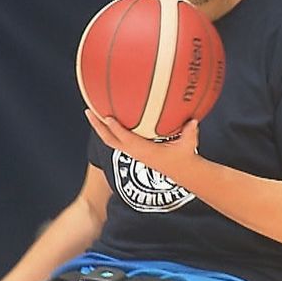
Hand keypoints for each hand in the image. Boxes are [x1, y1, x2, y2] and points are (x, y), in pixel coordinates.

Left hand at [84, 109, 201, 180]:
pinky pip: (116, 139)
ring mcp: (132, 152)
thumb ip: (190, 132)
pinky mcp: (133, 150)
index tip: (106, 116)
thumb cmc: (184, 155)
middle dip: (97, 126)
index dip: (115, 129)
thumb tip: (193, 120)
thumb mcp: (189, 145)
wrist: (181, 170)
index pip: (125, 139)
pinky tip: (107, 117)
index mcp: (144, 151)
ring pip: (110, 140)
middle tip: (88, 110)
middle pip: (109, 139)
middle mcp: (134, 152)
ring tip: (91, 111)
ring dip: (99, 127)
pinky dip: (109, 129)